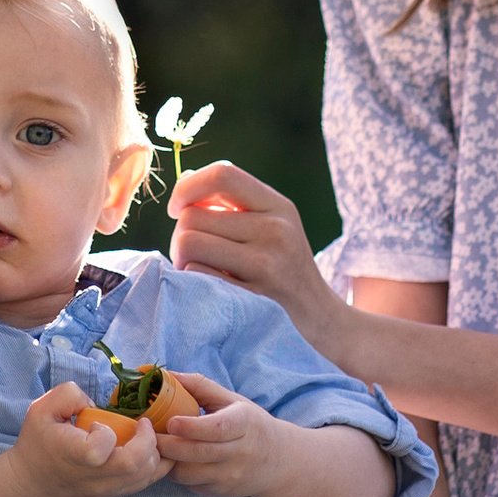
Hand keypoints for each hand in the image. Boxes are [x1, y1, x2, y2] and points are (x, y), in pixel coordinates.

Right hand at [6, 382, 174, 496]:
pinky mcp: (116, 495)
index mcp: (75, 455)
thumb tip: (95, 403)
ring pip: (147, 476)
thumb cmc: (37, 444)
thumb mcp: (40, 409)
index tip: (97, 424)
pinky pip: (146, 483)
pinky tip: (149, 449)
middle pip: (135, 465)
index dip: (105, 432)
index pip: (101, 447)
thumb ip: (68, 394)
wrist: (34, 486)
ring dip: (155, 452)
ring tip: (146, 436)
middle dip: (148, 440)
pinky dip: (156, 465)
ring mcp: (107, 490)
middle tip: (143, 424)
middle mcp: (95, 477)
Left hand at [151, 372, 293, 496]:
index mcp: (244, 423)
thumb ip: (200, 386)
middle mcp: (240, 452)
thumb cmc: (249, 424)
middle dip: (167, 444)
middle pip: (197, 452)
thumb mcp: (232, 400)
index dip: (191, 427)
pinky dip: (177, 473)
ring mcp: (231, 476)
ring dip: (168, 460)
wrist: (276, 460)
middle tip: (147, 433)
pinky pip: (191, 485)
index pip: (218, 428)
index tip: (170, 421)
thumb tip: (167, 374)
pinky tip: (173, 460)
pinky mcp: (222, 491)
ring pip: (189, 473)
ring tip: (157, 446)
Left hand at [167, 162, 338, 345]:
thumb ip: (231, 202)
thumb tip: (184, 181)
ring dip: (182, 260)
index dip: (187, 188)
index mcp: (278, 206)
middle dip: (181, 235)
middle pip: (192, 216)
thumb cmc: (284, 269)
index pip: (222, 175)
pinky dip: (193, 282)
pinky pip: (197, 276)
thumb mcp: (272, 226)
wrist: (321, 321)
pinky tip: (212, 290)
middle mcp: (276, 230)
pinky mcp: (254, 298)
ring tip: (203, 270)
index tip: (175, 209)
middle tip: (196, 254)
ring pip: (188, 244)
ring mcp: (267, 265)